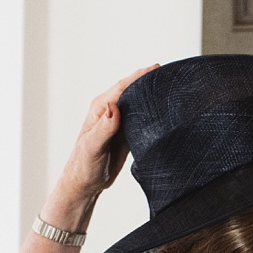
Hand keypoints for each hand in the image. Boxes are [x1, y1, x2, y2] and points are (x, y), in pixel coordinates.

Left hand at [51, 65, 157, 219]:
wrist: (85, 184)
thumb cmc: (84, 166)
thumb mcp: (92, 147)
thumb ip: (104, 128)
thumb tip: (114, 108)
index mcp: (101, 108)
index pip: (122, 87)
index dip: (139, 76)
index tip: (156, 68)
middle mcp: (110, 111)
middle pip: (132, 90)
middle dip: (148, 81)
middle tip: (168, 75)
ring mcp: (119, 122)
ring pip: (137, 103)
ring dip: (151, 96)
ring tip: (169, 87)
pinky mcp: (126, 134)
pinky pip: (141, 119)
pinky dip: (151, 113)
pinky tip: (162, 111)